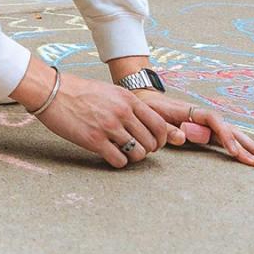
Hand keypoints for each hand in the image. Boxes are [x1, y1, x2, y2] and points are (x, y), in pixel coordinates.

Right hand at [29, 71, 253, 168]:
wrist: (50, 91)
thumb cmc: (82, 96)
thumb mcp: (114, 100)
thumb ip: (139, 115)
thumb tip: (171, 137)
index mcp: (133, 101)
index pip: (166, 126)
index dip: (178, 140)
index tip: (203, 150)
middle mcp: (127, 112)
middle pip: (156, 143)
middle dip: (151, 150)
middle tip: (136, 147)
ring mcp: (112, 126)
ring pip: (140, 154)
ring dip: (133, 156)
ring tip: (117, 147)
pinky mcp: (97, 140)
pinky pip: (120, 161)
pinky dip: (117, 162)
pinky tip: (106, 153)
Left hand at [151, 89, 253, 166]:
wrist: (149, 101)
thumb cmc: (152, 109)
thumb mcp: (156, 117)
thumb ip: (169, 128)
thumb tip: (183, 137)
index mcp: (194, 111)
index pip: (215, 122)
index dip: (226, 136)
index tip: (234, 152)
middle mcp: (205, 117)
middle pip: (230, 129)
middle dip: (248, 145)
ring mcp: (208, 125)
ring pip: (233, 135)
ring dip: (250, 146)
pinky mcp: (208, 132)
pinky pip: (227, 139)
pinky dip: (241, 146)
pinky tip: (253, 155)